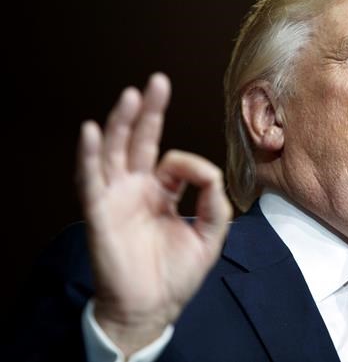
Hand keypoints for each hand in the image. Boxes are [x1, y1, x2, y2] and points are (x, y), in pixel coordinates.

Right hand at [77, 73, 231, 354]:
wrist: (152, 308)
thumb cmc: (177, 274)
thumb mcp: (210, 235)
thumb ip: (215, 202)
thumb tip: (209, 172)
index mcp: (161, 192)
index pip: (172, 160)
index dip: (190, 163)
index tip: (201, 178)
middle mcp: (136, 189)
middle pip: (139, 141)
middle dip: (148, 111)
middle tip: (157, 82)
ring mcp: (116, 198)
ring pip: (114, 152)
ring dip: (120, 123)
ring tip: (131, 95)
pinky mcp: (100, 213)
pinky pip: (90, 181)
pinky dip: (89, 156)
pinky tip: (92, 131)